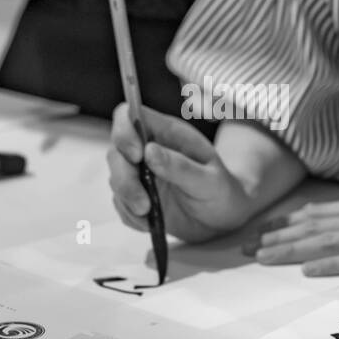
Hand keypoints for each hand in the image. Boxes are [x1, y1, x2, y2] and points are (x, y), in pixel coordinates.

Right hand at [108, 105, 256, 242]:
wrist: (223, 218)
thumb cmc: (221, 191)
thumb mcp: (209, 181)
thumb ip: (181, 166)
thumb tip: (148, 151)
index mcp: (167, 134)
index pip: (130, 116)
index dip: (124, 131)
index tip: (136, 156)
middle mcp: (148, 149)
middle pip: (116, 150)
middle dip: (124, 177)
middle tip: (143, 203)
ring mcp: (140, 173)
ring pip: (115, 178)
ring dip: (127, 199)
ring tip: (149, 214)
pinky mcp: (136, 195)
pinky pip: (120, 203)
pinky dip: (130, 215)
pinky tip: (150, 222)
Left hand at [252, 185, 338, 275]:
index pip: (320, 212)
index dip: (287, 220)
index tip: (261, 229)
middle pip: (314, 225)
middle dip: (276, 236)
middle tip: (244, 246)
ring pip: (326, 241)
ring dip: (292, 250)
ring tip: (262, 257)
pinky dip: (330, 264)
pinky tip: (308, 270)